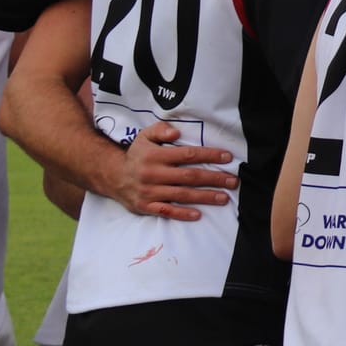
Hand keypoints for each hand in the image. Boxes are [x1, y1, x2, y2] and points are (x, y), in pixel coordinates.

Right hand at [98, 121, 235, 220]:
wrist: (112, 176)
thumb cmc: (137, 155)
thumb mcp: (145, 136)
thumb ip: (160, 130)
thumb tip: (176, 133)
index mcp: (155, 155)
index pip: (188, 154)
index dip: (209, 156)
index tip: (227, 158)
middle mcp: (153, 174)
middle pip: (190, 176)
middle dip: (214, 179)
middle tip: (233, 181)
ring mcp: (149, 192)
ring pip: (182, 195)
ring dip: (205, 197)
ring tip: (224, 198)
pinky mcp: (146, 206)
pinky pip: (166, 211)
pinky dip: (182, 214)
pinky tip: (198, 215)